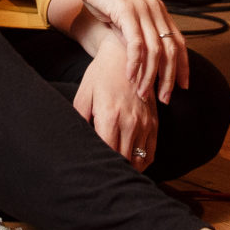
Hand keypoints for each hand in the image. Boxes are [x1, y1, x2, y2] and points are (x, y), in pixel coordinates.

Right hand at [66, 0, 190, 100]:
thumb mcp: (125, 12)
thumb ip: (134, 30)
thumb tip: (137, 53)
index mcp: (158, 10)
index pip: (179, 42)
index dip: (183, 66)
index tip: (183, 87)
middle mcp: (155, 10)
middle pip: (171, 50)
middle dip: (170, 78)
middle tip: (166, 99)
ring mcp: (142, 10)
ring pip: (155, 50)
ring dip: (150, 76)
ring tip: (144, 94)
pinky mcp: (126, 12)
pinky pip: (136, 43)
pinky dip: (135, 63)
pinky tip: (131, 77)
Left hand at [73, 36, 159, 168]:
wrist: (125, 53)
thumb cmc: (100, 73)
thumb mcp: (84, 94)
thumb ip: (79, 119)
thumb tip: (75, 140)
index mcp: (109, 116)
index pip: (106, 152)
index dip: (98, 165)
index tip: (90, 170)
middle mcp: (130, 122)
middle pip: (123, 160)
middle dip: (112, 169)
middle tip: (100, 176)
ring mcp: (144, 122)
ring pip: (139, 160)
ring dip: (128, 169)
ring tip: (116, 173)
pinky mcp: (154, 121)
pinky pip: (151, 152)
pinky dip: (143, 163)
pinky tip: (132, 166)